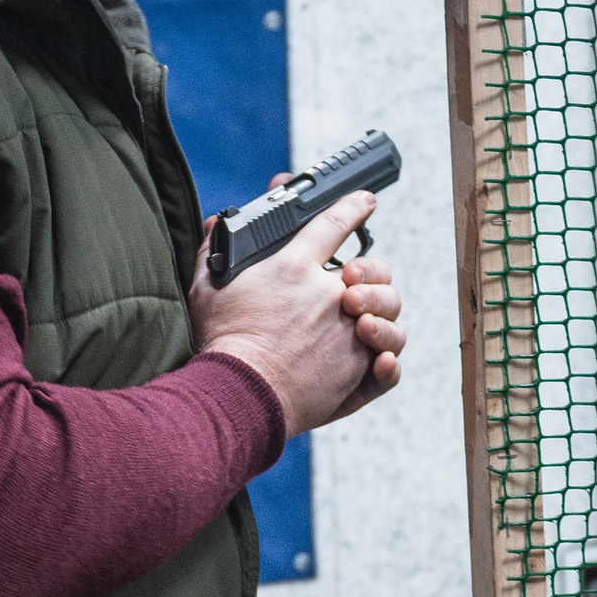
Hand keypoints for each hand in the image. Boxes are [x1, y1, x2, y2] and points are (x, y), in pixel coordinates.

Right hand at [190, 190, 405, 434]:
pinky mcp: (358, 373)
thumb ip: (214, 252)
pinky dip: (387, 362)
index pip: (332, 224)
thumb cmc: (222, 344)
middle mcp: (331, 297)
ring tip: (362, 324)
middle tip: (353, 281)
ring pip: (389, 313)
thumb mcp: (207, 289)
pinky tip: (376, 359)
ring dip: (382, 314)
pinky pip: (389, 365)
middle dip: (371, 269)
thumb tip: (217, 224)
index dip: (352, 207)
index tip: (365, 201)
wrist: (239, 395)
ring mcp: (349, 335)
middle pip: (374, 268)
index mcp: (295, 269)